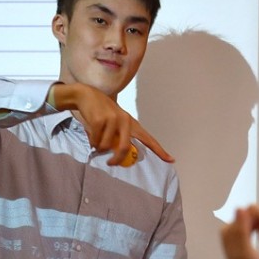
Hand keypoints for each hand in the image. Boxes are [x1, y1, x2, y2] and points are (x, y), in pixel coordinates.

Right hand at [52, 83, 172, 164]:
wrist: (87, 96)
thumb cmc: (102, 112)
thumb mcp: (116, 123)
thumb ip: (121, 136)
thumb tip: (121, 156)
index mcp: (131, 123)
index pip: (148, 139)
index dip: (160, 151)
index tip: (171, 160)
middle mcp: (125, 120)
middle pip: (125, 148)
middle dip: (116, 159)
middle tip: (110, 163)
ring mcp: (112, 119)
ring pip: (106, 146)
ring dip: (98, 147)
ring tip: (95, 137)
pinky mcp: (100, 120)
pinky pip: (95, 141)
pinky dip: (91, 141)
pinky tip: (90, 132)